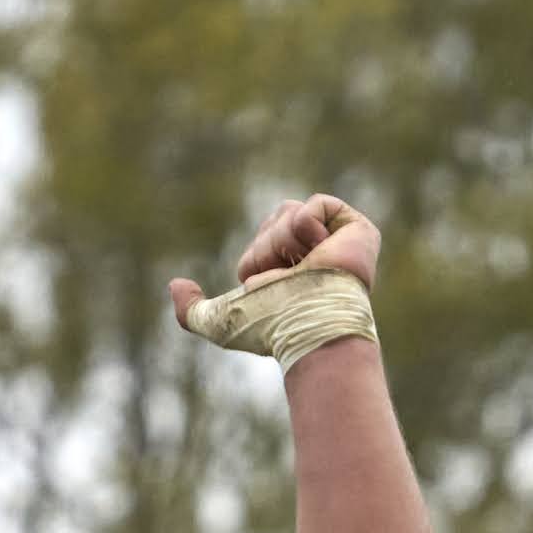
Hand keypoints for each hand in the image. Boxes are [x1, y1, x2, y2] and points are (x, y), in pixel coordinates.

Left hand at [172, 193, 378, 328]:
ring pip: (289, 212)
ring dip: (284, 239)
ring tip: (302, 266)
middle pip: (272, 221)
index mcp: (289, 273)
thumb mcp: (220, 323)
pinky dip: (308, 225)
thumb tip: (175, 285)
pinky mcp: (357, 230)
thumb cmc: (271, 328)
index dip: (254, 257)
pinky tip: (319, 250)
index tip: (268, 285)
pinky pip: (317, 204)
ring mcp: (336, 243)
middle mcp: (313, 257)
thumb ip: (190, 311)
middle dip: (267, 247)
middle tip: (285, 276)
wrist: (309, 322)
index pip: (259, 241)